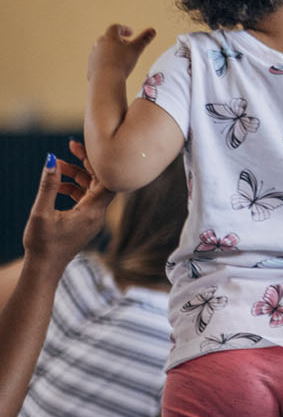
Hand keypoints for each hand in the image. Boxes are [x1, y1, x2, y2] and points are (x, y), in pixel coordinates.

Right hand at [21, 142, 111, 266]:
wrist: (45, 269)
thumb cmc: (43, 243)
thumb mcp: (41, 211)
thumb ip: (49, 185)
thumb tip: (51, 159)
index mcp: (93, 212)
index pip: (106, 180)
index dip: (96, 161)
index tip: (80, 147)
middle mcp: (98, 215)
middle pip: (100, 182)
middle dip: (86, 164)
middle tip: (71, 147)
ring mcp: (92, 219)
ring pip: (91, 190)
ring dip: (77, 176)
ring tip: (58, 167)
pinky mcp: (85, 222)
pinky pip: (85, 199)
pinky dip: (74, 189)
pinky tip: (58, 186)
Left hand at [88, 24, 156, 82]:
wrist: (106, 79)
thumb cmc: (120, 64)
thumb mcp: (136, 50)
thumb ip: (144, 39)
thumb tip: (152, 30)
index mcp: (110, 38)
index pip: (116, 28)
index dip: (124, 29)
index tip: (130, 33)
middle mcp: (99, 45)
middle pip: (107, 38)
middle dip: (117, 40)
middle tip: (125, 45)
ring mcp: (94, 56)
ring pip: (101, 50)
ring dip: (110, 51)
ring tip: (119, 57)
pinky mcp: (91, 66)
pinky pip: (98, 61)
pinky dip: (105, 62)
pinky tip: (112, 68)